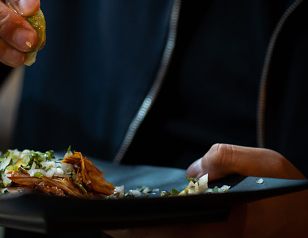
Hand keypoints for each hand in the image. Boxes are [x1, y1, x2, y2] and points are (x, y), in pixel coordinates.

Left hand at [108, 144, 307, 236]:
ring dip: (140, 232)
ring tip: (113, 217)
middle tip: (101, 215)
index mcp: (224, 226)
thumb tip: (192, 171)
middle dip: (129, 231)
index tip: (110, 217)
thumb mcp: (268, 164)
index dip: (136, 225)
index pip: (169, 230)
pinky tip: (143, 217)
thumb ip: (229, 159)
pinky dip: (157, 230)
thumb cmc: (292, 195)